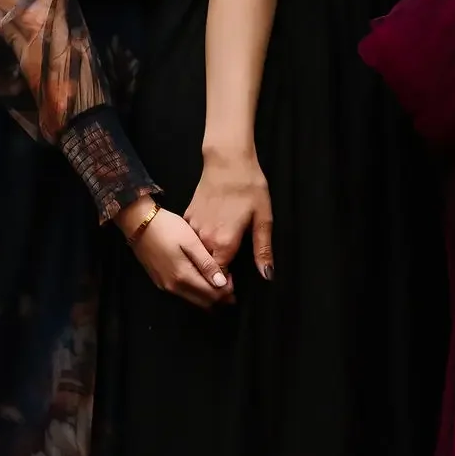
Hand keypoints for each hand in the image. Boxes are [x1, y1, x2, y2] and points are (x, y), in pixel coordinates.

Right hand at [126, 201, 234, 308]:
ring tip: (220, 285)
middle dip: (219, 299)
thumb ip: (206, 264)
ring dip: (207, 297)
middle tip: (231, 288)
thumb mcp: (191, 242)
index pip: (211, 296)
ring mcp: (164, 286)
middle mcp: (173, 287)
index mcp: (183, 277)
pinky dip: (196, 292)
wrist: (138, 222)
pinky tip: (202, 282)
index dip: (227, 292)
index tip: (235, 281)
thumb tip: (222, 284)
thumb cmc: (167, 228)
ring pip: (192, 300)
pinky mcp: (159, 281)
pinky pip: (183, 294)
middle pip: (203, 302)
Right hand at [189, 147, 273, 279]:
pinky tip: (206, 252)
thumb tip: (267, 275)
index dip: (227, 289)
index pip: (220, 279)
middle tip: (228, 292)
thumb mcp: (263, 218)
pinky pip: (190, 244)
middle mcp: (204, 239)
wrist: (226, 160)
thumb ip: (263, 250)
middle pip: (206, 272)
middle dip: (215, 284)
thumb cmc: (248, 187)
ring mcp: (193, 229)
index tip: (234, 295)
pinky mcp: (188, 219)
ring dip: (205, 269)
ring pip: (196, 259)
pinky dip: (197, 251)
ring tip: (217, 275)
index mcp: (223, 242)